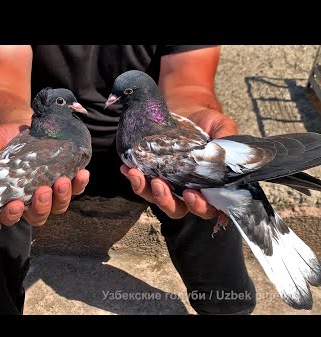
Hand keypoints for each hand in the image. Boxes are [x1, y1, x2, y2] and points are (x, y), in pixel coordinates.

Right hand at [0, 123, 89, 226]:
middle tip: (43, 191)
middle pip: (38, 216)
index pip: (9, 215)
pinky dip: (79, 184)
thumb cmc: (6, 139)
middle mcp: (30, 200)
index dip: (12, 215)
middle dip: (42, 207)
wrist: (23, 126)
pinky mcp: (65, 181)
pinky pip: (75, 189)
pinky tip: (82, 173)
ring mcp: (49, 193)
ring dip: (62, 197)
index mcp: (9, 197)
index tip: (15, 204)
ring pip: (58, 206)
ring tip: (63, 180)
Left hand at [121, 109, 237, 219]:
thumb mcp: (222, 127)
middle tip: (159, 184)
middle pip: (177, 209)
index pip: (207, 207)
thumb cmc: (208, 123)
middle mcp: (187, 191)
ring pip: (155, 198)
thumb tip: (228, 153)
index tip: (191, 194)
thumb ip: (228, 141)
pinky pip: (140, 182)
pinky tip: (127, 168)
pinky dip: (133, 177)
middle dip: (166, 201)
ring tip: (137, 174)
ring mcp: (168, 184)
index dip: (200, 206)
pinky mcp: (151, 174)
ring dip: (145, 190)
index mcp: (210, 187)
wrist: (186, 110)